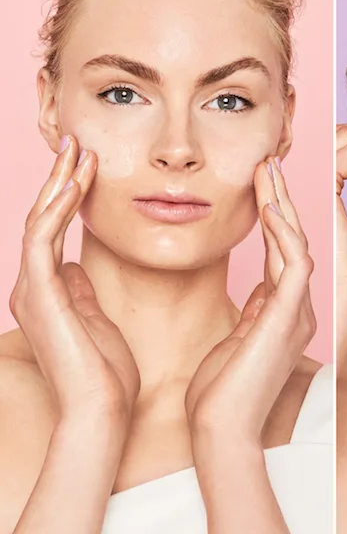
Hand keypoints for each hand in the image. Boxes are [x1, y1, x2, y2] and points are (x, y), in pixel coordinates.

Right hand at [10, 136, 139, 422]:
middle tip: (77, 142)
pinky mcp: (39, 294)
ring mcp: (31, 290)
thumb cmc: (108, 372)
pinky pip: (42, 239)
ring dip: (59, 183)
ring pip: (39, 221)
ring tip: (78, 150)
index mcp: (48, 291)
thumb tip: (77, 268)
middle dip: (60, 178)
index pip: (54, 230)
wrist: (102, 410)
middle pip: (42, 218)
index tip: (89, 164)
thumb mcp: (96, 319)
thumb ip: (81, 293)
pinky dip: (58, 208)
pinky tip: (75, 182)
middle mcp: (33, 286)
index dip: (69, 195)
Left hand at [185, 156, 315, 442]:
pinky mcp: (289, 317)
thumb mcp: (240, 340)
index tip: (263, 185)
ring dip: (284, 203)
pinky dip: (284, 233)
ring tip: (269, 168)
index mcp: (286, 312)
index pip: (286, 253)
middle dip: (283, 198)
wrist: (224, 430)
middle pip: (295, 240)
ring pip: (297, 244)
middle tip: (269, 162)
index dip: (277, 217)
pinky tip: (271, 206)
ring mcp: (298, 312)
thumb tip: (260, 291)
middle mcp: (299, 307)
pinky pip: (294, 264)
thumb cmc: (223, 395)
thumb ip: (256, 312)